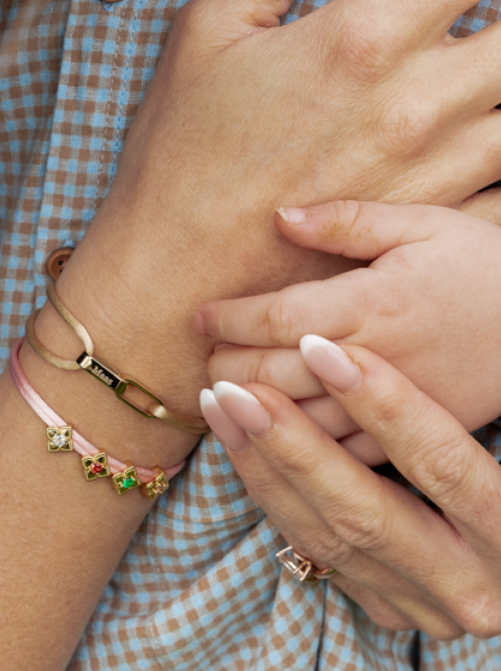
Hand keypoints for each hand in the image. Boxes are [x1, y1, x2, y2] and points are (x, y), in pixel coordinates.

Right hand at [49, 0, 500, 421]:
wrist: (174, 277)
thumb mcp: (210, 30)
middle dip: (499, 15)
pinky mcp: (423, 230)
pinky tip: (464, 143)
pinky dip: (493, 155)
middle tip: (473, 16)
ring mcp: (430, 175)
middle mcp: (415, 105)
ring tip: (466, 80)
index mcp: (364, 38)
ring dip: (495, 86)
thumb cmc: (180, 160)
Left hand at [200, 200, 500, 465]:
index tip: (198, 316)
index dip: (230, 317)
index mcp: (373, 302)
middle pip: (274, 370)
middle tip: (202, 357)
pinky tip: (265, 435)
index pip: (278, 315)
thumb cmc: (480, 268)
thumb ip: (348, 221)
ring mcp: (386, 405)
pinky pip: (333, 453)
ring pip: (296, 419)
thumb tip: (279, 217)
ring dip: (248, 408)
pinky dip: (291, 446)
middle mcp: (372, 357)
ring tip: (218, 396)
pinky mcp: (402, 438)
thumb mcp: (423, 225)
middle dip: (226, 365)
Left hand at [200, 337, 500, 638]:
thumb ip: (448, 430)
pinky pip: (315, 552)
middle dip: (290, 445)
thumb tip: (358, 363)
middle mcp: (470, 588)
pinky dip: (275, 497)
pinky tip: (242, 450)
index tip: (316, 347)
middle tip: (234, 389)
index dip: (380, 404)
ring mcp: (423, 608)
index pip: (440, 465)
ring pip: (325, 539)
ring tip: (221, 408)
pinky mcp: (389, 610)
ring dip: (263, 469)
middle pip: (363, 513)